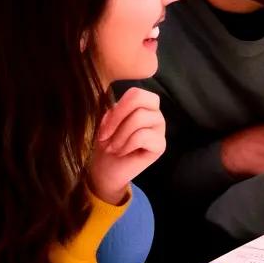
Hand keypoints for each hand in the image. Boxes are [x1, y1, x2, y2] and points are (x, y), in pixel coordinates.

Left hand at [89, 88, 165, 204]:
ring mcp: (160, 129)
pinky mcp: (160, 145)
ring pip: (140, 118)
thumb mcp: (104, 121)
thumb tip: (116, 106)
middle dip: (118, 118)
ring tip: (112, 147)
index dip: (117, 107)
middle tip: (105, 135)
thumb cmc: (105, 143)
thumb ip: (113, 110)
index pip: (136, 93)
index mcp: (142, 105)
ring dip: (120, 135)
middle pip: (140, 101)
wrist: (105, 169)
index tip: (103, 126)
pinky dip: (126, 145)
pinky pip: (142, 136)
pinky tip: (121, 152)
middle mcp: (154, 114)